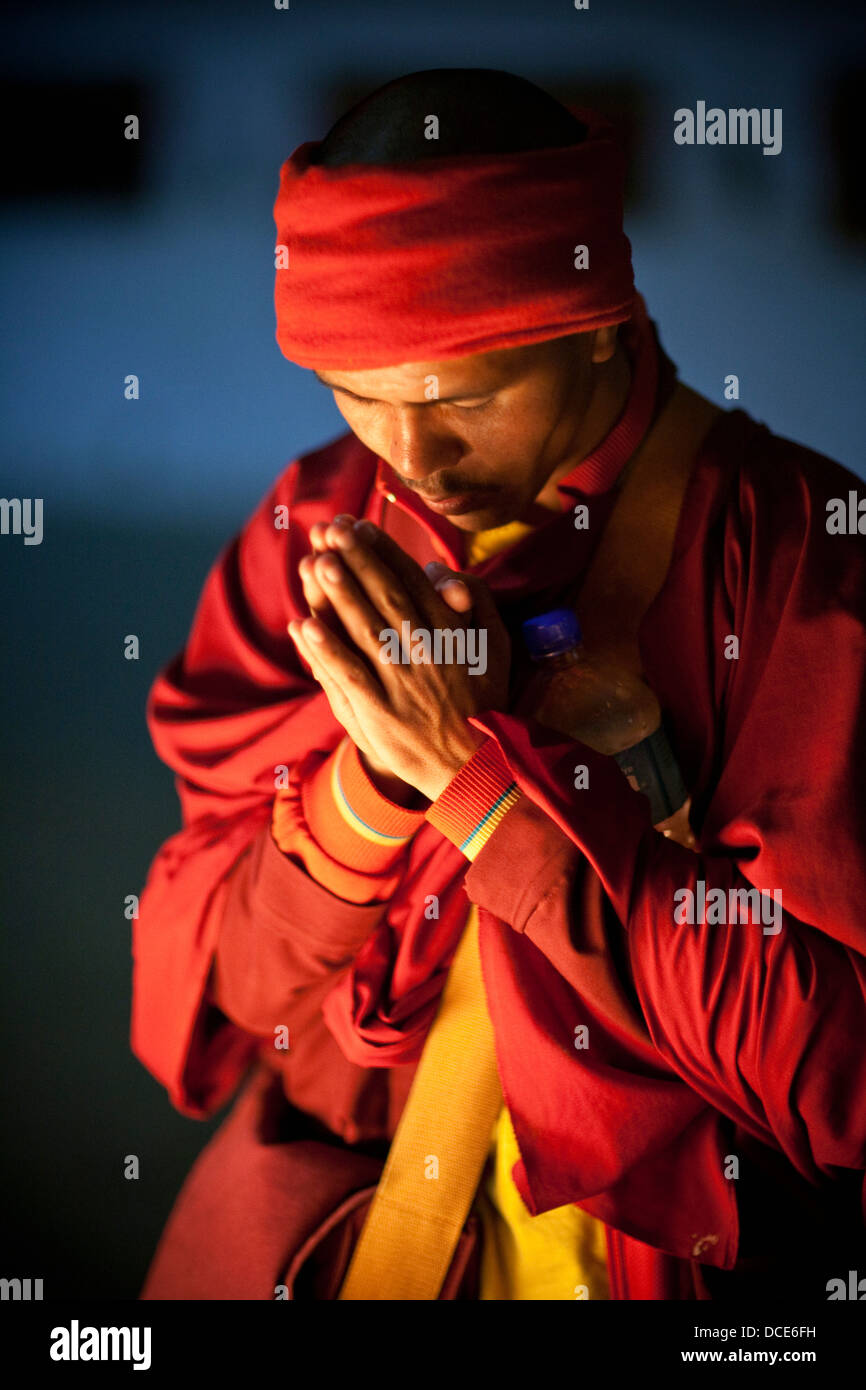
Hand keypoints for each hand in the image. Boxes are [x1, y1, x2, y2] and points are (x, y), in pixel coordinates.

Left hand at [289, 515, 510, 799]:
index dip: (383, 553)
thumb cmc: (483, 698)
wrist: (475, 763)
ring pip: (365, 631)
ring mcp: (400, 682)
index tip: (360, 527)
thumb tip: (439, 570)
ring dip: (338, 596)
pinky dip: (326, 651)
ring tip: (316, 563)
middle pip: (385, 597)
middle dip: (357, 561)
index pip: (412, 582)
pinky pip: (350, 675)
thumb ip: (475, 601)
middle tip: (331, 530)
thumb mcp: (495, 644)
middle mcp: (425, 652)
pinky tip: (304, 626)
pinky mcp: (379, 712)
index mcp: (450, 632)